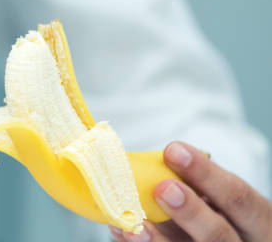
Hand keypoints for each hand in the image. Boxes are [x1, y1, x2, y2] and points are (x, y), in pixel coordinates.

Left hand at [110, 141, 271, 241]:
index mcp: (259, 221)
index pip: (239, 197)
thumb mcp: (221, 197)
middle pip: (219, 236)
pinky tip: (123, 232)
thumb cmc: (216, 210)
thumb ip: (198, 183)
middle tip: (162, 188)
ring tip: (135, 224)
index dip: (207, 175)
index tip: (173, 149)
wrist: (218, 236)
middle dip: (190, 213)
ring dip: (159, 240)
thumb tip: (159, 158)